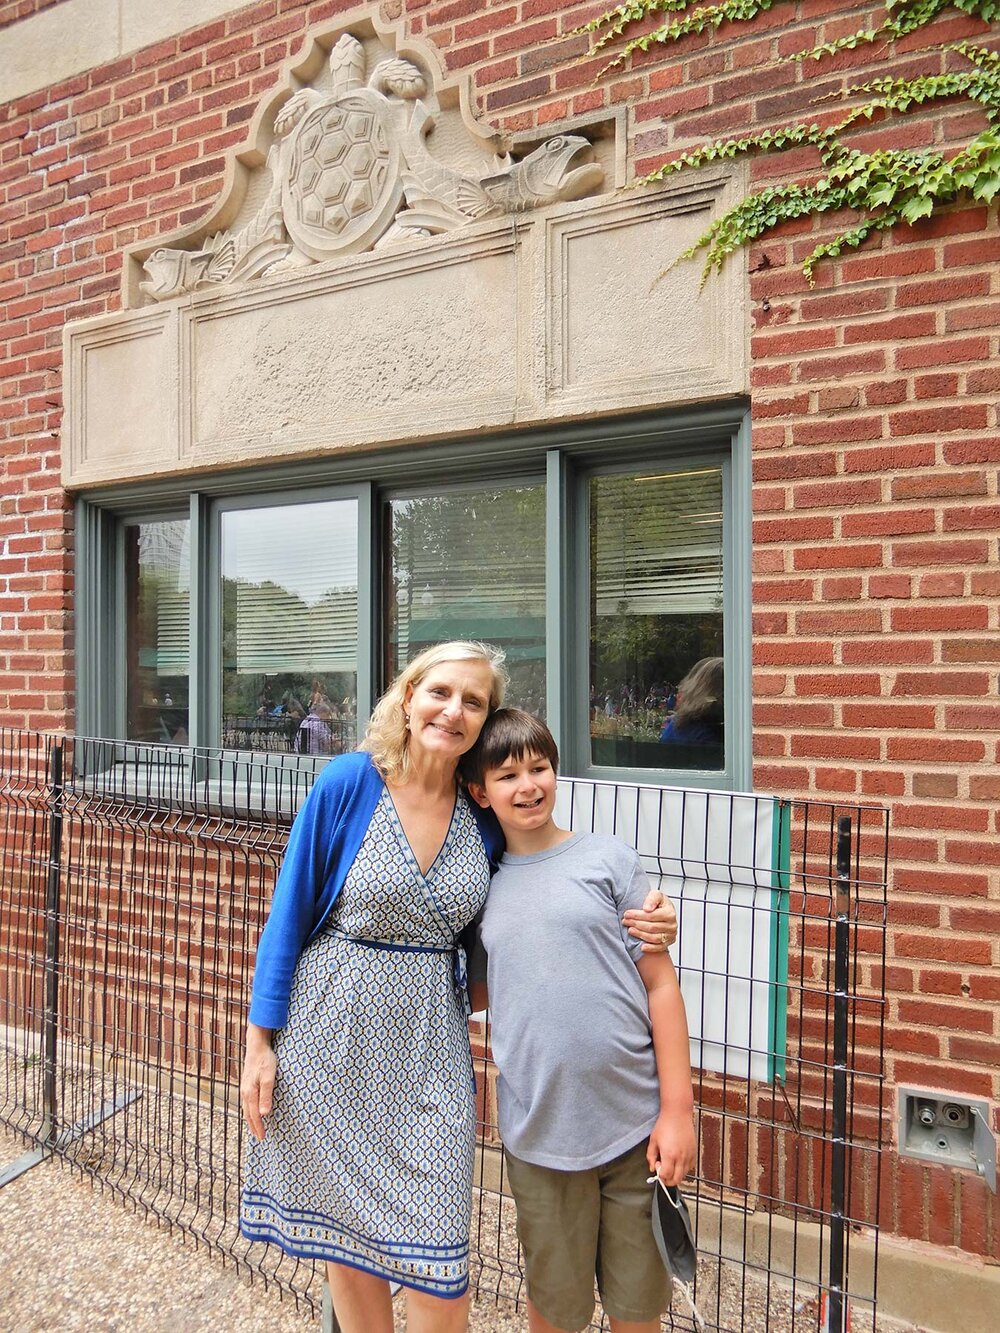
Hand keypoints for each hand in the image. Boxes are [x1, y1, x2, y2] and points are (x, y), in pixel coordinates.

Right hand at [240, 1026, 276, 1141]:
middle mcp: (245, 1092)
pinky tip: (252, 1109)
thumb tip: (263, 1114)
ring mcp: (244, 1087)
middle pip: (248, 1114)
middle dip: (254, 1126)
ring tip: (255, 1128)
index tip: (262, 1137)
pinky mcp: (246, 1083)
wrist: (257, 1046)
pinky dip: (249, 1110)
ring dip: (250, 1119)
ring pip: (246, 1108)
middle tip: (259, 1137)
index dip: (258, 1127)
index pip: (254, 1115)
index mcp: (250, 1093)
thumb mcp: (269, 1078)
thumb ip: (266, 1096)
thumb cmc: (265, 1060)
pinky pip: (247, 1101)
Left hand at [624, 888, 676, 952]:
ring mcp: (670, 935)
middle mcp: (672, 925)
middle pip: (651, 927)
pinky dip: (650, 948)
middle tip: (625, 921)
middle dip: (636, 924)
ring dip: (640, 935)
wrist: (664, 910)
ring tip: (630, 930)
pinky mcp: (668, 942)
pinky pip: (659, 947)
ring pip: (654, 938)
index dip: (637, 915)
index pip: (651, 916)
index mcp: (670, 912)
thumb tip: (647, 908)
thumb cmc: (659, 903)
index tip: (627, 914)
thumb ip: (652, 898)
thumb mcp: (656, 894)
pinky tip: (641, 946)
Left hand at [647, 1109, 696, 1185]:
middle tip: (663, 1172)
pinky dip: (684, 1168)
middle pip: (676, 1180)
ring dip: (676, 1174)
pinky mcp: (694, 1152)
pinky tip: (678, 1160)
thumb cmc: (664, 1125)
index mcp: (669, 1155)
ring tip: (670, 1164)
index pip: (666, 1176)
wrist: (678, 1114)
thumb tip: (652, 1168)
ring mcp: (689, 1156)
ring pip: (684, 1175)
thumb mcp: (653, 1140)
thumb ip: (650, 1156)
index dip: (660, 1175)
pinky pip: (690, 1167)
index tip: (657, 1166)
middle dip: (668, 1180)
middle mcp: (680, 1158)